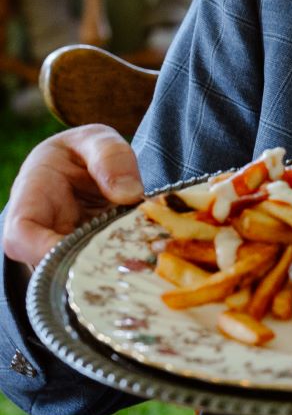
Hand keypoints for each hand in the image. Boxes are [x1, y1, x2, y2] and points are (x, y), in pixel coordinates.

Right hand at [2, 126, 142, 269]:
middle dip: (88, 270)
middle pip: (49, 267)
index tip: (86, 251)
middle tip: (131, 263)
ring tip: (143, 262)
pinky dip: (120, 269)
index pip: (21, 236)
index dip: (45, 251)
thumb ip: (111, 157)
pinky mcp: (85, 258)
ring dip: (107, 272)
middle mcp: (40, 232)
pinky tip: (147, 265)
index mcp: (32, 198)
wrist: (87, 165)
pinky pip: (98, 271)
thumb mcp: (97, 139)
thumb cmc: (84, 152)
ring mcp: (61, 249)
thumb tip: (129, 194)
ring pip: (75, 275)